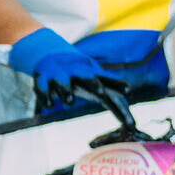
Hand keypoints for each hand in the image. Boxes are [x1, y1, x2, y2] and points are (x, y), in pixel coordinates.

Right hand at [7, 27, 126, 111]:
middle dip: (93, 84)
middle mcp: (76, 73)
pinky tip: (47, 106)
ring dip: (66, 91)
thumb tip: (133, 121)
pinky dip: (44, 96)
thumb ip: (113, 99)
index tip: (129, 90)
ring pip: (63, 82)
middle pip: (87, 78)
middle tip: (101, 93)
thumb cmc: (79, 73)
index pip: (107, 80)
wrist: (49, 54)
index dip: (117, 85)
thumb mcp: (96, 79)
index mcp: (91, 73)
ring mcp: (59, 75)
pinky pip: (42, 88)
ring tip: (70, 101)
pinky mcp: (42, 79)